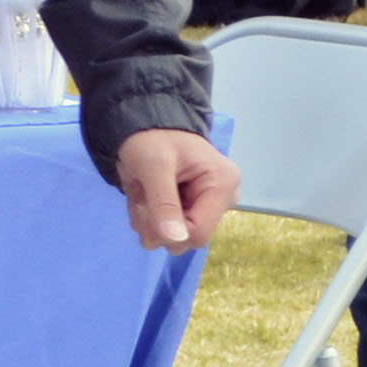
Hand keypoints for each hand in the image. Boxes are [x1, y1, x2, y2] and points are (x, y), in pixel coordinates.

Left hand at [116, 128, 237, 249]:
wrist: (147, 128)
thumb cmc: (152, 139)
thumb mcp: (153, 166)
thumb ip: (164, 203)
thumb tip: (176, 239)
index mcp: (223, 185)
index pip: (198, 233)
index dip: (166, 232)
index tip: (144, 208)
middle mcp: (224, 200)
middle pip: (185, 239)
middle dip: (155, 224)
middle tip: (142, 196)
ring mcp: (210, 207)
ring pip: (173, 238)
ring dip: (148, 220)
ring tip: (144, 192)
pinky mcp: (195, 210)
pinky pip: (167, 231)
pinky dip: (148, 218)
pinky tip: (147, 196)